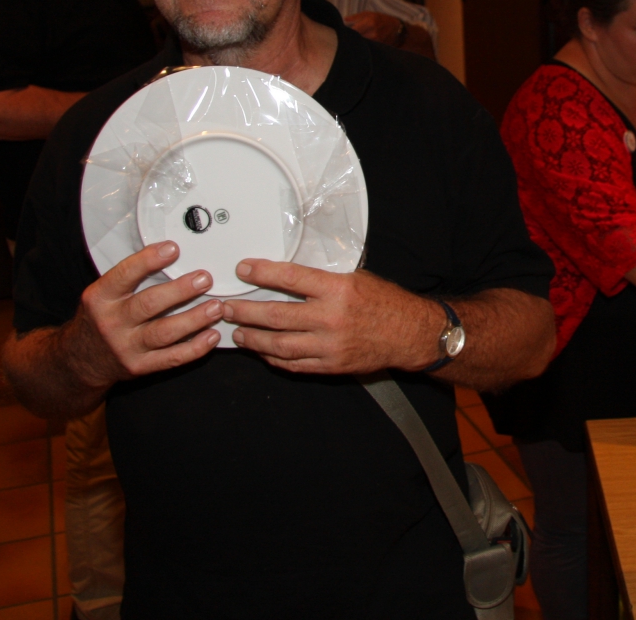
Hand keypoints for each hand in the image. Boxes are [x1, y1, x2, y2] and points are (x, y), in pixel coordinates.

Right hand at [68, 241, 223, 385]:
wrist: (81, 359)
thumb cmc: (100, 318)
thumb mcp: (103, 294)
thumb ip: (130, 278)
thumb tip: (168, 254)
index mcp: (100, 298)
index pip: (124, 275)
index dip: (149, 261)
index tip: (172, 249)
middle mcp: (111, 323)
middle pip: (149, 305)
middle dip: (180, 291)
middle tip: (204, 279)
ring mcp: (125, 347)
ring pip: (164, 332)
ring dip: (194, 319)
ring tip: (215, 307)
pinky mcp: (139, 366)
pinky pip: (171, 358)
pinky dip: (195, 348)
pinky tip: (211, 335)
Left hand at [223, 260, 438, 373]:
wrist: (410, 333)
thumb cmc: (385, 303)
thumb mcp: (355, 278)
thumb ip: (322, 279)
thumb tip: (287, 275)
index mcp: (337, 290)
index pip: (290, 278)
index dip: (262, 272)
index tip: (243, 269)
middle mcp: (330, 318)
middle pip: (275, 315)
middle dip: (245, 311)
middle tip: (225, 308)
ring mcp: (329, 345)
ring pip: (279, 344)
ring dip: (253, 339)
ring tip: (237, 333)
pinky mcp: (330, 365)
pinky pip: (294, 364)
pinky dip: (274, 358)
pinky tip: (262, 351)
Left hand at [344, 11, 403, 45]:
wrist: (397, 29)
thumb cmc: (382, 19)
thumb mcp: (369, 14)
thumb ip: (356, 17)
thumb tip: (344, 19)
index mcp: (370, 22)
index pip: (353, 31)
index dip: (346, 33)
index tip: (342, 33)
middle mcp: (373, 33)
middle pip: (356, 39)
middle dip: (350, 39)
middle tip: (345, 38)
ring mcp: (377, 41)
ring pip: (361, 44)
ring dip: (356, 43)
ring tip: (353, 41)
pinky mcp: (378, 47)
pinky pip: (367, 47)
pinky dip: (363, 46)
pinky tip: (361, 45)